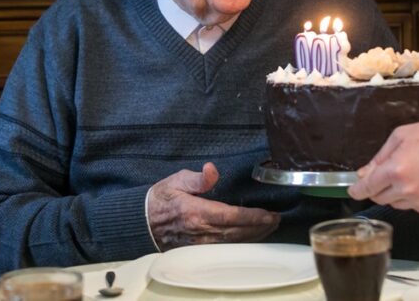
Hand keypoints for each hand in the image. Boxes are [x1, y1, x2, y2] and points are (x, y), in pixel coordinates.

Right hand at [148, 162, 279, 248]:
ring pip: (234, 243)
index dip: (254, 217)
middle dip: (260, 227)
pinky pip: (226, 248)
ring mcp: (201, 243)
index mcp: (197, 212)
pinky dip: (242, 243)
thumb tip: (212, 169)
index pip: (233, 216)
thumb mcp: (177, 180)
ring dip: (254, 236)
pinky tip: (251, 238)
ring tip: (270, 228)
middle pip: (238, 232)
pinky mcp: (199, 250)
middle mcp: (202, 231)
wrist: (141, 222)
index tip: (270, 214)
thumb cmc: (161, 198)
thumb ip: (197, 177)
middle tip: (277, 220)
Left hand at [347, 116, 418, 213]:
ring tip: (410, 173)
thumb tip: (363, 173)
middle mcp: (408, 189)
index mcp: (396, 170)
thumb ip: (379, 157)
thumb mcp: (401, 136)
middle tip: (384, 175)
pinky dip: (412, 198)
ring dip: (395, 193)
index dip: (357, 190)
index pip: (368, 188)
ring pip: (396, 204)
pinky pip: (414, 207)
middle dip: (377, 188)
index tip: (353, 191)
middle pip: (380, 198)